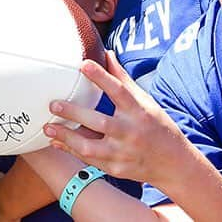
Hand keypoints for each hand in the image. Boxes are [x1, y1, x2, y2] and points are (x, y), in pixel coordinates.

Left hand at [42, 52, 189, 186]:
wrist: (173, 164)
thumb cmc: (156, 125)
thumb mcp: (145, 100)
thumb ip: (122, 78)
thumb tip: (106, 53)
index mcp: (139, 111)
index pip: (119, 91)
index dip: (101, 77)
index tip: (83, 64)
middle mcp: (131, 132)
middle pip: (101, 122)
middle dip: (75, 113)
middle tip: (54, 104)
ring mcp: (123, 153)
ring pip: (91, 147)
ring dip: (67, 137)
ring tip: (48, 127)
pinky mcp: (116, 169)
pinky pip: (90, 160)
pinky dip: (71, 150)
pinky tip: (56, 141)